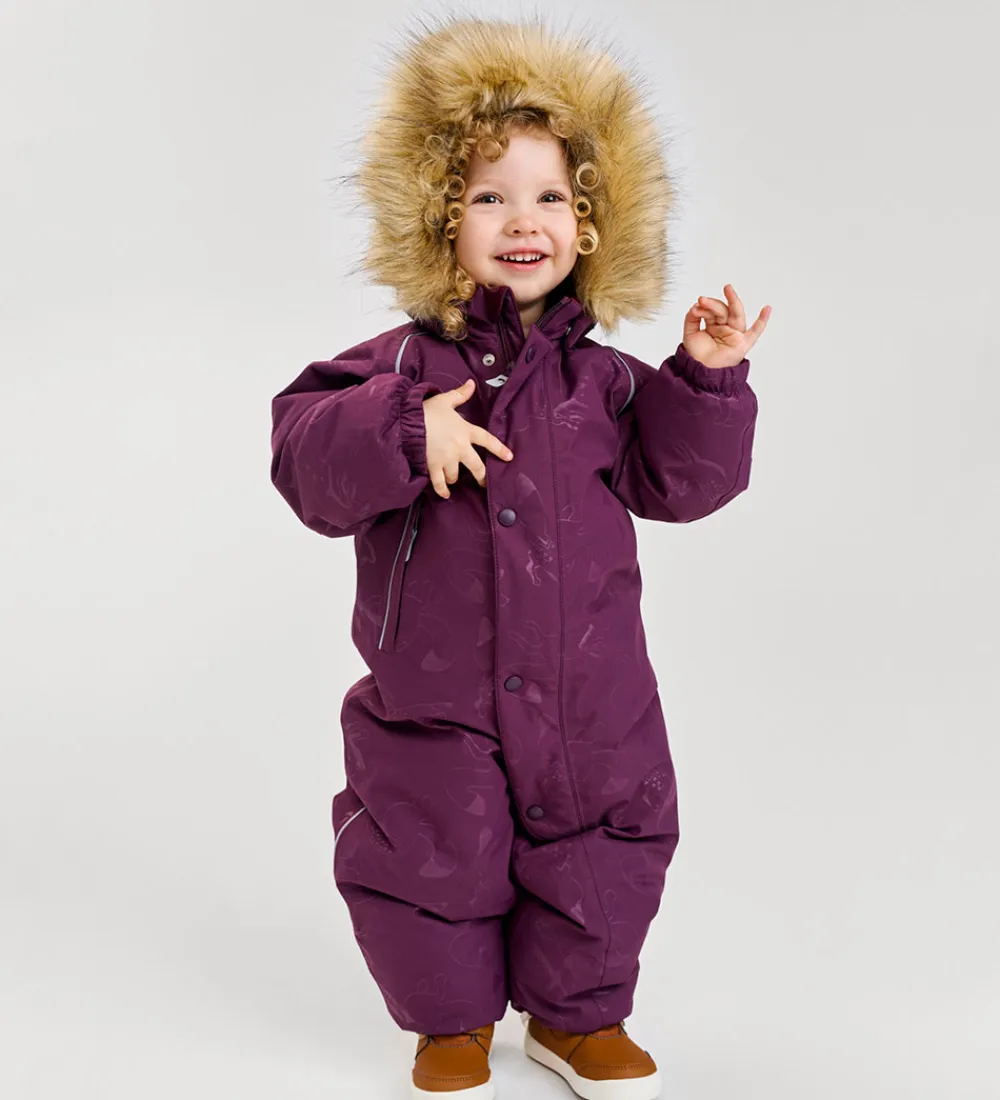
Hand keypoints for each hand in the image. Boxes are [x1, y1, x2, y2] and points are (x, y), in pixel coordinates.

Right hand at [423, 379, 513, 498]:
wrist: (408, 423)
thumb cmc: (427, 410)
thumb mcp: (445, 400)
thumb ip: (460, 394)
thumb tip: (472, 383)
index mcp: (465, 431)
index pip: (487, 440)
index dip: (499, 449)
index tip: (509, 457)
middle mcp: (459, 448)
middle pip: (476, 466)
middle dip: (482, 476)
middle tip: (485, 483)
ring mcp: (447, 459)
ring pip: (455, 475)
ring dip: (454, 478)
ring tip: (452, 480)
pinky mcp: (433, 467)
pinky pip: (440, 483)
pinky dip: (442, 490)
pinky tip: (445, 495)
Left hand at [683, 284, 771, 368]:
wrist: (700, 371)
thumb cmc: (696, 355)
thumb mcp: (690, 333)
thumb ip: (692, 318)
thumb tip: (697, 306)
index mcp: (714, 324)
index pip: (712, 311)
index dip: (704, 307)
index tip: (696, 306)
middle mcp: (726, 327)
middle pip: (723, 310)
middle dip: (713, 304)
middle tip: (702, 299)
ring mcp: (735, 334)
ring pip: (736, 315)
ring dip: (732, 301)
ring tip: (727, 288)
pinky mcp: (743, 343)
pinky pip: (755, 332)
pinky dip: (762, 321)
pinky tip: (767, 309)